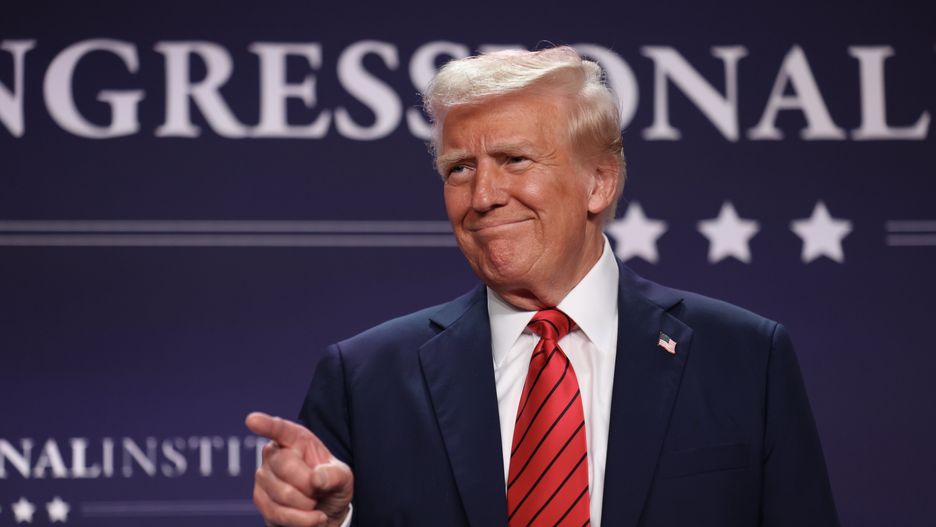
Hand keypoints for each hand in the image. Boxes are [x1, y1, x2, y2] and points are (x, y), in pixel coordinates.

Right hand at [246, 412, 352, 526]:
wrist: (324, 512)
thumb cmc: (331, 486)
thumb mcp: (343, 477)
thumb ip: (334, 475)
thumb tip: (315, 479)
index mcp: (296, 439)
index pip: (280, 429)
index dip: (266, 425)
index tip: (252, 420)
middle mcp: (274, 454)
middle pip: (285, 465)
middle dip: (309, 484)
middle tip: (319, 491)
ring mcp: (263, 477)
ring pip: (282, 493)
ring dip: (307, 505)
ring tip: (315, 503)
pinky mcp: (260, 500)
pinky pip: (278, 513)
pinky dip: (301, 520)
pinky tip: (313, 518)